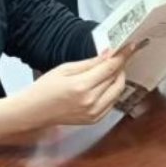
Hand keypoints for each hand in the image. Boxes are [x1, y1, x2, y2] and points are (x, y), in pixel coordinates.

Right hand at [17, 50, 132, 126]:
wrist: (33, 112)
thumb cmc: (45, 88)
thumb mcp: (65, 69)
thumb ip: (90, 63)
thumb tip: (109, 54)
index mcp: (82, 86)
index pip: (110, 68)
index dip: (123, 55)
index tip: (132, 46)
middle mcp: (91, 102)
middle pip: (117, 80)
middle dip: (120, 67)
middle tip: (118, 57)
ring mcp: (94, 113)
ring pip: (118, 92)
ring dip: (118, 79)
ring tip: (110, 70)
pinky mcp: (95, 120)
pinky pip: (112, 103)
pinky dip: (112, 91)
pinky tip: (104, 85)